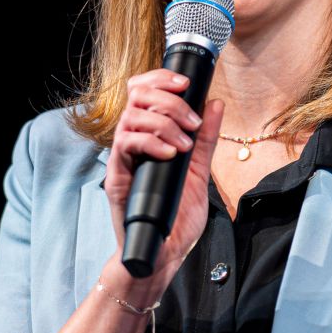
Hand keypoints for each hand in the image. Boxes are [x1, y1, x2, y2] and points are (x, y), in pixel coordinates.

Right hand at [103, 68, 224, 287]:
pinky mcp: (116, 175)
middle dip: (168, 98)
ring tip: (185, 144)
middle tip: (192, 120)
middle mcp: (133, 141)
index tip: (185, 82)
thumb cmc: (176, 217)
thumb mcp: (199, 172)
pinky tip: (170, 154)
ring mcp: (123, 157)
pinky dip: (151, 142)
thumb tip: (215, 104)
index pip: (145, 91)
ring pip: (132, 116)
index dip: (161, 78)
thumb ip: (206, 140)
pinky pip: (126, 144)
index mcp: (151, 136)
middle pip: (137, 95)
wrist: (163, 254)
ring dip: (164, 122)